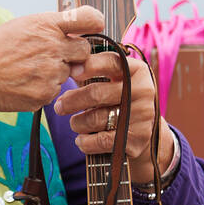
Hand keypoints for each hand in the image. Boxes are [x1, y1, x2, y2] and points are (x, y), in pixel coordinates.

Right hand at [0, 5, 106, 125]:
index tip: (94, 27)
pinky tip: (24, 83)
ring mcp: (51, 72)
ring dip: (54, 73)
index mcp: (48, 24)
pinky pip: (54, 91)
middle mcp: (54, 47)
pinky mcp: (46, 94)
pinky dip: (43, 88)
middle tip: (51, 56)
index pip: (90, 18)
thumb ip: (53, 28)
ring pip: (68, 73)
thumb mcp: (24, 25)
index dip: (95, 23)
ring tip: (28, 70)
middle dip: (74, 55)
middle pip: (85, 51)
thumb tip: (77, 34)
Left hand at [54, 50, 175, 181]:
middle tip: (59, 106)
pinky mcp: (138, 138)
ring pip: (95, 119)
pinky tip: (82, 139)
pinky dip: (85, 142)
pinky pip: (101, 141)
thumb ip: (93, 71)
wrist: (145, 132)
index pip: (110, 62)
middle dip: (71, 101)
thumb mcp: (113, 81)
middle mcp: (143, 90)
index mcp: (137, 70)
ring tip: (75, 123)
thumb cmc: (119, 101)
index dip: (89, 66)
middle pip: (96, 93)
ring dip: (77, 123)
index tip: (71, 72)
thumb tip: (67, 66)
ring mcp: (142, 115)